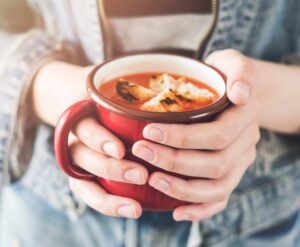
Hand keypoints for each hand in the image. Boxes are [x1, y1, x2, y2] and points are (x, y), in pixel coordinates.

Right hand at [32, 61, 147, 217]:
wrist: (77, 98)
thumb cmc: (102, 92)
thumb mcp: (110, 81)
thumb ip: (133, 83)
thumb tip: (173, 79)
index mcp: (80, 114)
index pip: (84, 128)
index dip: (99, 140)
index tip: (119, 149)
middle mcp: (74, 139)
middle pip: (84, 158)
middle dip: (110, 169)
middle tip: (140, 174)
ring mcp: (78, 157)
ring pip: (84, 181)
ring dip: (109, 196)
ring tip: (135, 207)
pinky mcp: (84, 173)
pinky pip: (89, 194)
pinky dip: (107, 204)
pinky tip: (131, 210)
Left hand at [132, 49, 260, 220]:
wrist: (238, 93)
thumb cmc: (225, 76)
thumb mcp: (233, 63)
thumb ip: (240, 72)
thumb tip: (240, 93)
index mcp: (245, 117)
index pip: (216, 134)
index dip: (182, 137)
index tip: (148, 130)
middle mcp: (246, 144)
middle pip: (214, 163)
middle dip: (174, 161)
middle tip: (140, 151)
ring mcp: (240, 162)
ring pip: (217, 186)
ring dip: (183, 188)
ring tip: (151, 180)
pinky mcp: (232, 174)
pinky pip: (220, 198)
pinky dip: (200, 209)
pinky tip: (176, 211)